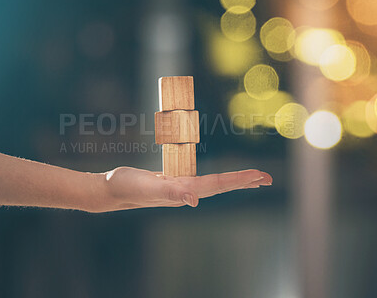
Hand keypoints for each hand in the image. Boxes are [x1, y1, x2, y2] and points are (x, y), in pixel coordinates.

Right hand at [89, 167, 272, 211]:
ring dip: (231, 180)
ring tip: (248, 178)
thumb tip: (195, 200)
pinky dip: (212, 178)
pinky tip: (213, 178)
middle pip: (221, 186)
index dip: (239, 179)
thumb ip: (171, 192)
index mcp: (184, 191)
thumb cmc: (127, 188)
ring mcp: (180, 187)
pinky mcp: (173, 182)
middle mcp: (186, 191)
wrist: (110, 190)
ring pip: (212, 183)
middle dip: (243, 181)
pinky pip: (199, 179)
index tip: (260, 176)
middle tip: (266, 177)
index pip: (218, 185)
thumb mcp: (148, 187)